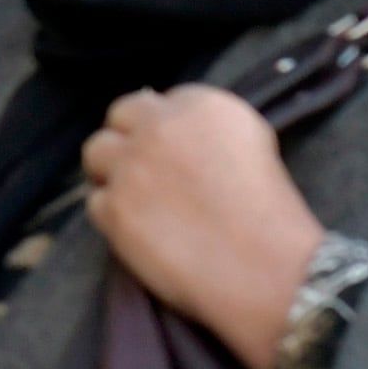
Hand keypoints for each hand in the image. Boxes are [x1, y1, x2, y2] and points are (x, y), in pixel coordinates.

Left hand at [80, 87, 323, 368]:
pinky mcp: (114, 208)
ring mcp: (131, 166)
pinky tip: (135, 228)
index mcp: (200, 105)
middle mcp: (159, 127)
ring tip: (129, 193)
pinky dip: (112, 214)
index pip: (159, 101)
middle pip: (121, 115)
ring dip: (109, 169)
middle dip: (128, 136)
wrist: (267, 267)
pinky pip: (96, 202)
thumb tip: (172, 130)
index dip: (159, 125)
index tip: (167, 147)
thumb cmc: (272, 213)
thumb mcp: (251, 143)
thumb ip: (206, 128)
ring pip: (95, 152)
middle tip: (140, 165)